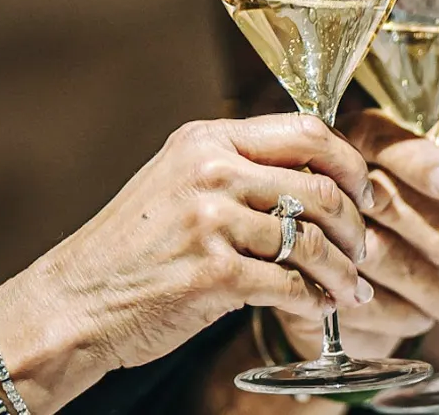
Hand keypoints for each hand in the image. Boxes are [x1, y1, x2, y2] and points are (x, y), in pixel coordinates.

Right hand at [0, 115, 374, 379]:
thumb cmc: (131, 248)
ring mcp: (211, 222)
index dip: (349, 162)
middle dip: (355, 225)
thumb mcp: (177, 181)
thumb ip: (236, 169)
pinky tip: (320, 308)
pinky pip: (290, 285)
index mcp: (208, 139)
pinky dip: (315, 300)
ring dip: (342, 271)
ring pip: (312, 241)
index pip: (308, 130)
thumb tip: (313, 178)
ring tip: (350, 289)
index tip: (363, 191)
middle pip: (321, 187)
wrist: (75, 302)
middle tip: (363, 250)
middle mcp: (211, 171)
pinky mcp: (213, 274)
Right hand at [276, 109, 438, 359]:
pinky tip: (419, 315)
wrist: (334, 282)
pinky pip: (350, 294)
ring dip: (424, 282)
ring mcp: (296, 224)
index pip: (384, 140)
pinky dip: (394, 311)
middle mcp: (316, 173)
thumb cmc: (390, 222)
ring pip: (371, 252)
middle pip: (385, 199)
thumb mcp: (420, 187)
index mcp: (350, 139)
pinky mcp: (291, 276)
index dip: (420, 161)